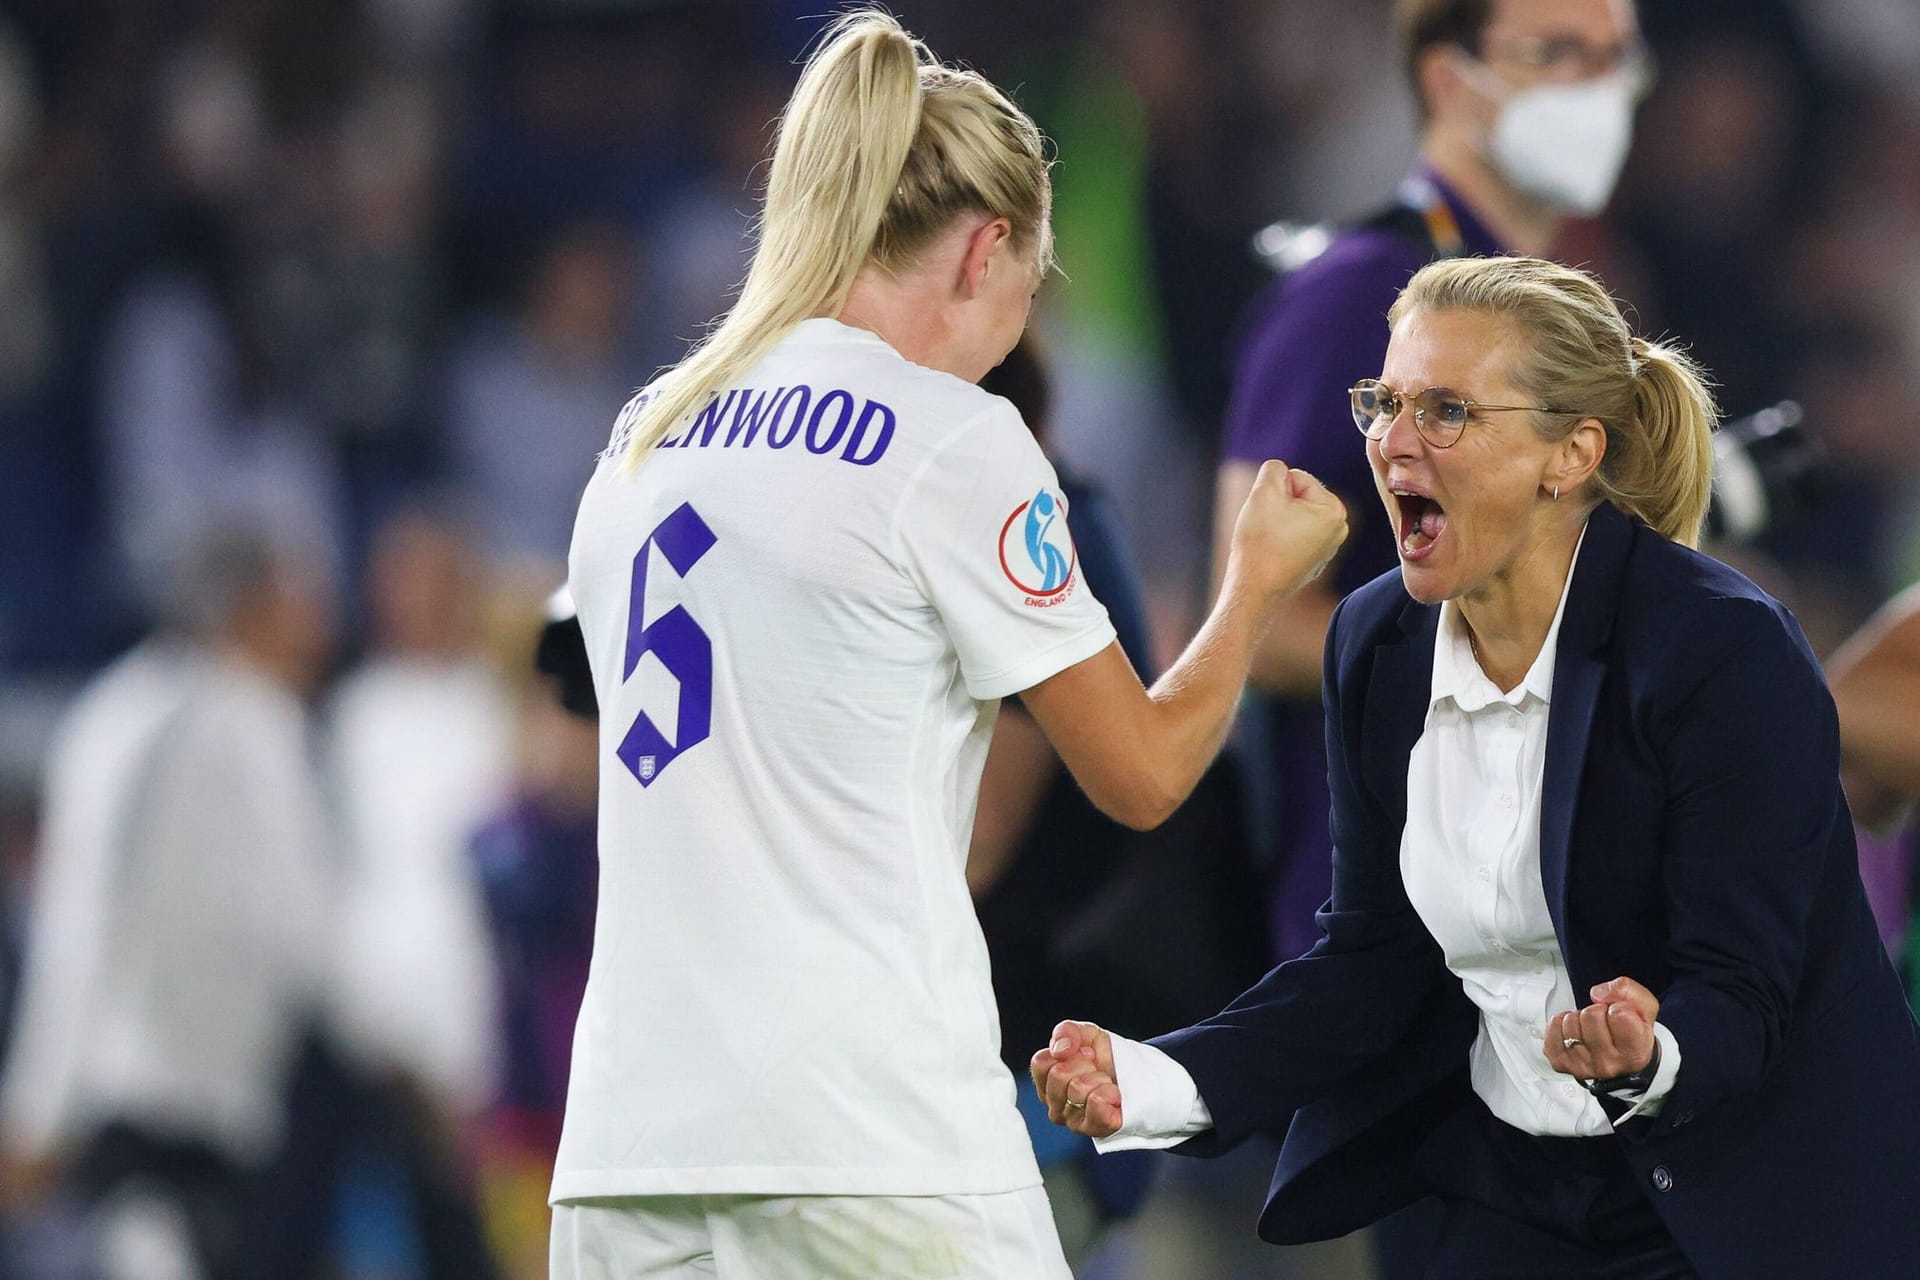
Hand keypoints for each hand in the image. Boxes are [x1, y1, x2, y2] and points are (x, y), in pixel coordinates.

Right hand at [1029, 1019, 1122, 1138]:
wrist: (1139, 1076)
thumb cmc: (1107, 1059)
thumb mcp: (1087, 1035)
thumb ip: (1067, 1032)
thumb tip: (1060, 1049)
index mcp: (1047, 1081)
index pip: (1041, 1063)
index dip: (1068, 1052)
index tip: (1085, 1054)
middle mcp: (1055, 1104)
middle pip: (1058, 1075)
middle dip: (1084, 1065)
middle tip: (1097, 1070)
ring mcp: (1072, 1121)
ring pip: (1078, 1089)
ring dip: (1099, 1078)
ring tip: (1106, 1083)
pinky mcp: (1095, 1129)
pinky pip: (1097, 1104)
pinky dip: (1110, 1092)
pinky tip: (1114, 1095)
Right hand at [1227, 461, 1348, 601]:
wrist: (1253, 590)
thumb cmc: (1260, 542)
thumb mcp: (1263, 492)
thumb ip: (1274, 469)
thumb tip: (1280, 471)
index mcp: (1334, 510)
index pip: (1298, 477)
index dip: (1275, 491)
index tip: (1269, 514)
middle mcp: (1338, 529)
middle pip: (1299, 496)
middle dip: (1279, 505)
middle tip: (1268, 528)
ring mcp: (1328, 548)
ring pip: (1295, 515)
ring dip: (1278, 521)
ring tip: (1270, 541)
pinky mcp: (1314, 561)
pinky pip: (1294, 536)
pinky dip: (1280, 539)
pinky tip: (1272, 554)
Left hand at [1544, 976, 1659, 1081]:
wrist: (1621, 1059)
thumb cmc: (1633, 1033)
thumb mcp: (1644, 1008)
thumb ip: (1628, 990)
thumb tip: (1598, 993)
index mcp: (1633, 1053)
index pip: (1618, 1014)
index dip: (1618, 1006)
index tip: (1620, 1015)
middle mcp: (1608, 1064)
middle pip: (1590, 1015)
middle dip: (1597, 1010)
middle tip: (1605, 1021)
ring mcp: (1582, 1066)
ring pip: (1570, 1021)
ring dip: (1579, 1018)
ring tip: (1591, 1028)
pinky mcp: (1561, 1063)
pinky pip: (1552, 1028)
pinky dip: (1560, 1023)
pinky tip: (1575, 1030)